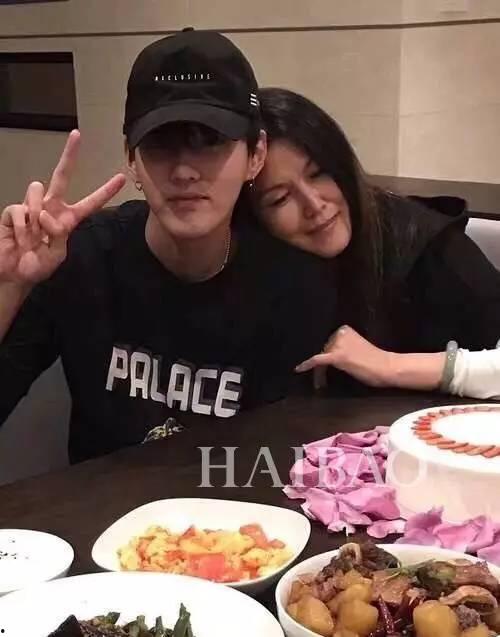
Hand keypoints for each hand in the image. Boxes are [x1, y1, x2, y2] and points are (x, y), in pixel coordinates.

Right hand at [0, 130, 125, 285]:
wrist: (13, 274)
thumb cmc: (37, 266)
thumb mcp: (56, 256)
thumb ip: (59, 236)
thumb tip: (47, 215)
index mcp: (68, 220)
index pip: (90, 203)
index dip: (105, 191)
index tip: (121, 177)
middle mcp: (51, 208)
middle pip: (61, 176)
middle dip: (69, 155)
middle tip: (77, 134)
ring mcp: (32, 207)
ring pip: (37, 189)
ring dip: (36, 216)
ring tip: (33, 238)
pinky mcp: (14, 210)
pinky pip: (20, 210)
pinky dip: (22, 228)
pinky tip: (20, 239)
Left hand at [295, 325, 394, 389]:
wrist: (387, 367)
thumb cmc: (375, 360)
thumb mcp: (356, 347)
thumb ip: (342, 347)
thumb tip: (324, 356)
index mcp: (344, 329)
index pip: (328, 343)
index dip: (325, 355)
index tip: (322, 366)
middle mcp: (340, 333)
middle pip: (324, 350)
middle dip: (322, 365)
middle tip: (322, 380)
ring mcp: (338, 345)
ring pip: (321, 358)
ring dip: (319, 372)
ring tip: (321, 383)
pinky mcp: (337, 356)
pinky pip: (318, 360)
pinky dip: (307, 365)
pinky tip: (299, 369)